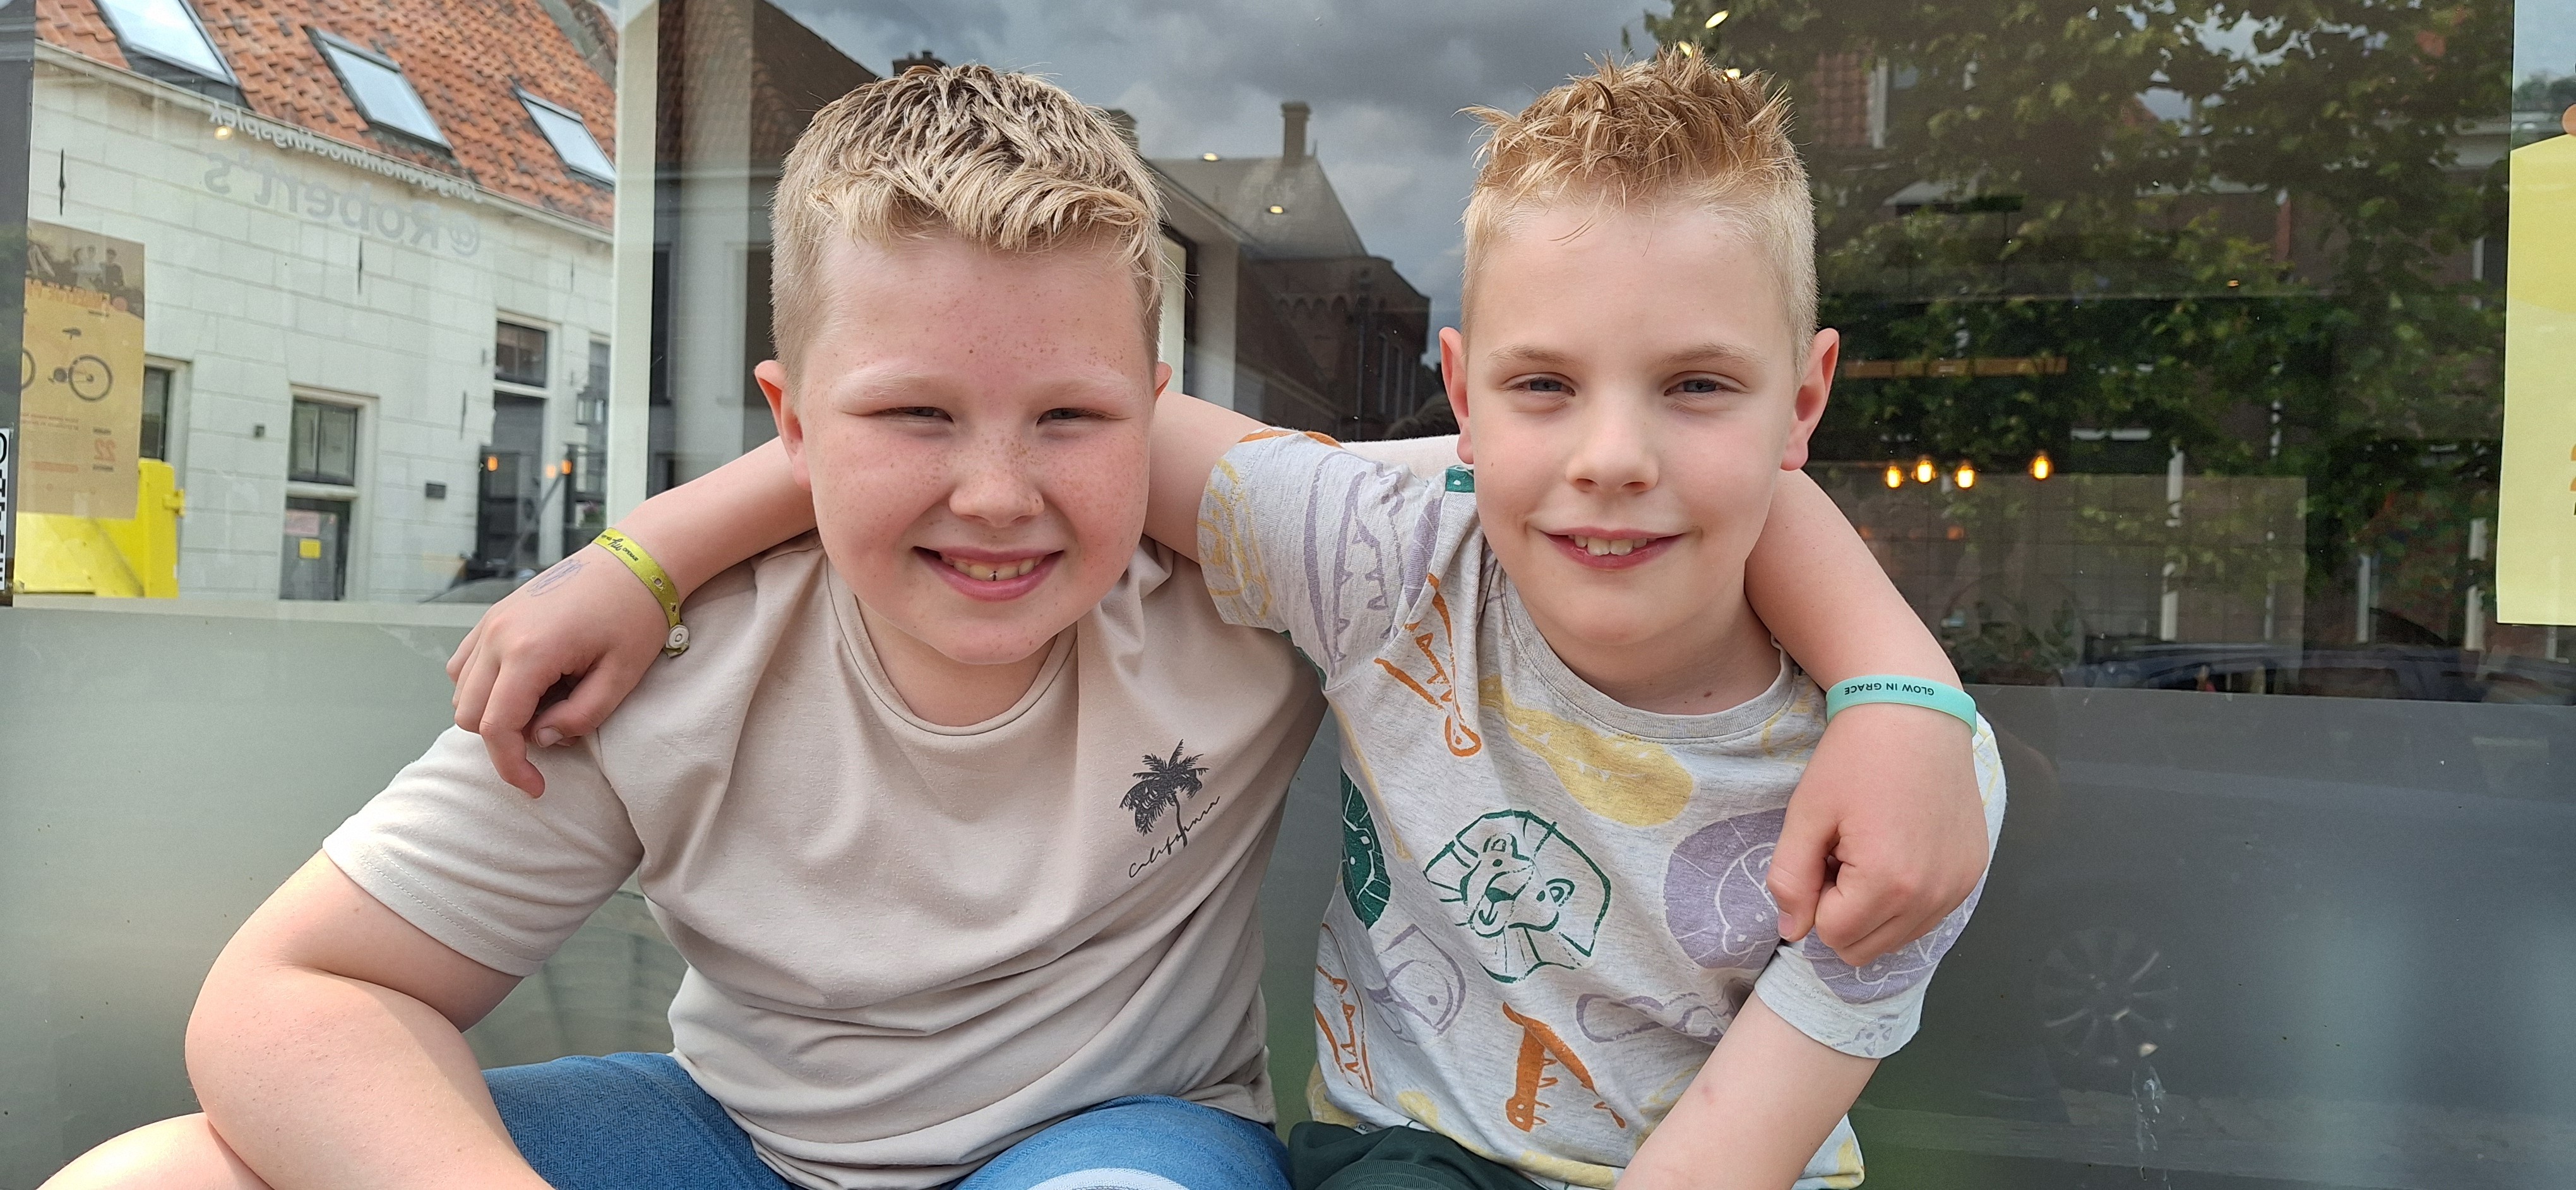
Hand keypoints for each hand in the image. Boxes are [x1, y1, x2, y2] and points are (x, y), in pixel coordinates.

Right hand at [446, 545, 666, 795]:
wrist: (634, 560)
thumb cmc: (635, 615)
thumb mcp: (621, 676)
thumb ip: (580, 717)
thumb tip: (541, 738)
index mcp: (529, 652)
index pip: (496, 728)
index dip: (511, 767)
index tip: (536, 788)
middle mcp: (498, 636)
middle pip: (470, 715)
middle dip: (504, 740)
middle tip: (553, 733)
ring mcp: (491, 622)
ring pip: (461, 691)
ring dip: (493, 712)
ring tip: (546, 703)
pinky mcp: (494, 616)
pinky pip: (464, 665)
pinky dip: (483, 687)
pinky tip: (525, 685)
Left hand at [1767, 703, 1985, 965]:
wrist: (1915, 713)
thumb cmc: (1854, 758)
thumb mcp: (1807, 814)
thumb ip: (1790, 879)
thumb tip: (1791, 932)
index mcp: (1888, 882)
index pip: (1831, 934)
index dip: (1815, 899)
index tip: (1823, 854)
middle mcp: (1932, 895)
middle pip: (1864, 948)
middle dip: (1842, 911)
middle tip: (1842, 855)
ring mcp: (1959, 887)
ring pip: (1897, 939)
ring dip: (1872, 910)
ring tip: (1870, 850)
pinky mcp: (1972, 874)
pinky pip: (1927, 917)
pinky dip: (1904, 900)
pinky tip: (1899, 849)